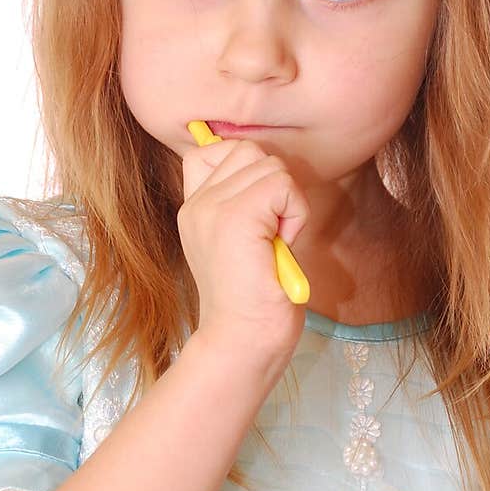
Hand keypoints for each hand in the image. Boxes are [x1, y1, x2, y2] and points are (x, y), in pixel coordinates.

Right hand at [177, 136, 310, 369]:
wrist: (242, 341)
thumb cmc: (253, 299)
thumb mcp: (240, 242)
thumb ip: (242, 204)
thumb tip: (271, 170)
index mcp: (194, 209)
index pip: (213, 149)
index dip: (247, 168)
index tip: (259, 210)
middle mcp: (197, 205)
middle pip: (248, 150)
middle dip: (274, 184)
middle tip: (271, 230)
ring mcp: (212, 209)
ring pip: (269, 164)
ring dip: (288, 200)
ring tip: (275, 239)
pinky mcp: (235, 218)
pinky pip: (283, 184)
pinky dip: (295, 212)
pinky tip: (282, 243)